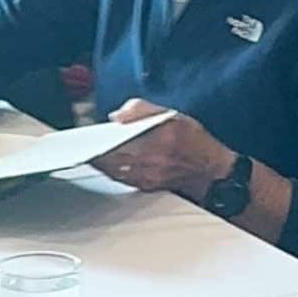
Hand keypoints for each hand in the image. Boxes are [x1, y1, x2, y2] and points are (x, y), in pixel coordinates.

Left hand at [91, 99, 231, 197]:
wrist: (212, 171)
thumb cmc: (196, 142)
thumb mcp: (174, 116)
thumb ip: (143, 110)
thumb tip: (117, 116)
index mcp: (155, 140)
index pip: (114, 141)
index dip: (95, 139)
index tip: (84, 136)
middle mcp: (150, 161)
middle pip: (109, 158)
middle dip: (95, 152)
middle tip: (85, 146)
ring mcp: (147, 176)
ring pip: (112, 170)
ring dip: (101, 163)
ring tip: (94, 154)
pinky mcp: (147, 186)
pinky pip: (121, 179)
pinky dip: (112, 171)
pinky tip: (110, 164)